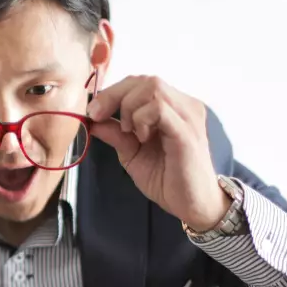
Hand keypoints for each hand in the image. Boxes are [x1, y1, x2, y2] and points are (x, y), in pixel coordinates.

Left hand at [87, 76, 228, 231]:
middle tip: (98, 116)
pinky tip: (141, 137)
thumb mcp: (133, 154)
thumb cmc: (168, 180)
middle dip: (114, 95)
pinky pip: (160, 109)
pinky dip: (142, 118)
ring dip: (130, 107)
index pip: (141, 83)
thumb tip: (92, 120)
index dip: (113, 92)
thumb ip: (116, 134)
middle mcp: (184, 105)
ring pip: (153, 88)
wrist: (194, 206)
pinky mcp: (187, 132)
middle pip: (146, 80)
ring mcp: (188, 116)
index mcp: (173, 107)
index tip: (93, 112)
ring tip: (129, 132)